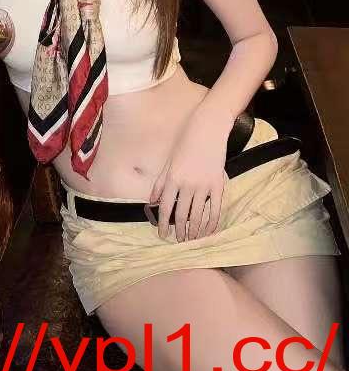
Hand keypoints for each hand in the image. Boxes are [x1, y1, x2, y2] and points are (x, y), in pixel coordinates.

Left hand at [148, 107, 231, 241]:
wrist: (207, 128)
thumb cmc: (185, 142)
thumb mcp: (168, 161)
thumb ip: (160, 183)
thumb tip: (152, 201)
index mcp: (172, 178)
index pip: (166, 207)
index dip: (163, 224)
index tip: (162, 235)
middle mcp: (187, 184)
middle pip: (182, 214)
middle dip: (180, 230)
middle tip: (179, 241)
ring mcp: (203, 186)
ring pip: (198, 215)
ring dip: (195, 230)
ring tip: (192, 240)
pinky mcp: (218, 185)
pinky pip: (215, 209)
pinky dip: (212, 223)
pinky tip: (210, 232)